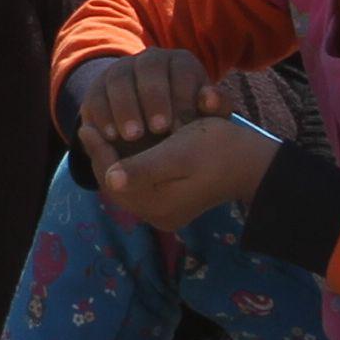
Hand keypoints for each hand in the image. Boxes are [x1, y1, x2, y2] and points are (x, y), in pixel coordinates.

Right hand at [67, 48, 229, 169]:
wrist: (151, 128)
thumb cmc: (186, 123)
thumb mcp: (206, 117)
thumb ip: (215, 109)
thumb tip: (209, 100)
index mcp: (180, 62)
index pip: (181, 70)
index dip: (182, 96)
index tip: (182, 126)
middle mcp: (149, 59)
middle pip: (149, 68)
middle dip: (154, 98)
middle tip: (158, 129)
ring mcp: (121, 70)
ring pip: (119, 79)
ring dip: (125, 107)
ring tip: (132, 136)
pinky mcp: (98, 87)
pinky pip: (96, 95)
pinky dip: (102, 115)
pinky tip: (110, 136)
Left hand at [95, 112, 276, 234]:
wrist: (253, 162)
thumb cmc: (218, 150)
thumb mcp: (179, 154)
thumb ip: (144, 168)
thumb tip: (112, 178)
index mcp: (158, 206)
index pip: (114, 181)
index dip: (98, 152)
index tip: (86, 124)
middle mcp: (158, 215)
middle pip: (117, 186)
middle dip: (102, 157)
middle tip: (88, 126)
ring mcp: (166, 210)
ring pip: (127, 185)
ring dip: (114, 159)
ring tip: (102, 132)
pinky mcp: (173, 202)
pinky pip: (140, 184)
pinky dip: (129, 164)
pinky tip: (124, 144)